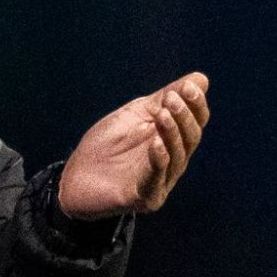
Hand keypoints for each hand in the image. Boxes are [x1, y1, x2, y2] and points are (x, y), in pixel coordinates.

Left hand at [58, 72, 209, 219]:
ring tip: (163, 114)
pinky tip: (156, 144)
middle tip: (172, 99)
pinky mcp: (146, 198)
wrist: (76, 177)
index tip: (189, 87)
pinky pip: (156, 180)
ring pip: (177, 157)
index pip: (195, 122)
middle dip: (183, 117)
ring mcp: (161, 181)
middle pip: (190, 139)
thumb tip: (200, 78)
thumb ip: (163, 98)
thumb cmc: (107, 145)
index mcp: (173, 140)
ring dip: (171, 133)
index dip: (195, 105)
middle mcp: (173, 161)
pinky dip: (158, 161)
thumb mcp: (135, 114)